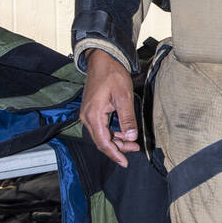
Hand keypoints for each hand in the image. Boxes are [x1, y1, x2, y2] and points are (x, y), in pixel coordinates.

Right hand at [80, 48, 138, 167]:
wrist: (102, 60)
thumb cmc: (112, 75)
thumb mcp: (124, 96)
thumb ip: (127, 118)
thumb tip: (131, 137)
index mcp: (94, 115)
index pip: (103, 142)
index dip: (115, 154)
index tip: (125, 162)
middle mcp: (87, 116)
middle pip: (101, 141)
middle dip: (117, 148)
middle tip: (134, 150)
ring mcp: (88, 114)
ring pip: (101, 135)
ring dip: (115, 141)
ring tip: (132, 143)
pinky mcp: (92, 110)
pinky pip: (100, 127)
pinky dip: (111, 133)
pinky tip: (123, 134)